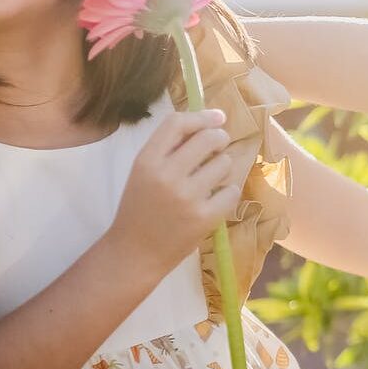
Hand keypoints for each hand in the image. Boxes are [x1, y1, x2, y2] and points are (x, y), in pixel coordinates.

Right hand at [103, 109, 239, 272]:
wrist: (135, 252)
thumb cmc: (140, 208)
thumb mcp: (143, 172)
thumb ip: (168, 148)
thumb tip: (210, 122)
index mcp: (147, 161)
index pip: (177, 123)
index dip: (202, 116)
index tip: (218, 117)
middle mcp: (166, 175)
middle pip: (208, 138)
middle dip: (220, 138)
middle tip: (218, 147)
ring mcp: (187, 197)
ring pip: (224, 163)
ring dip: (223, 167)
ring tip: (210, 179)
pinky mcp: (204, 217)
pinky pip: (232, 191)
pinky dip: (228, 192)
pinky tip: (215, 198)